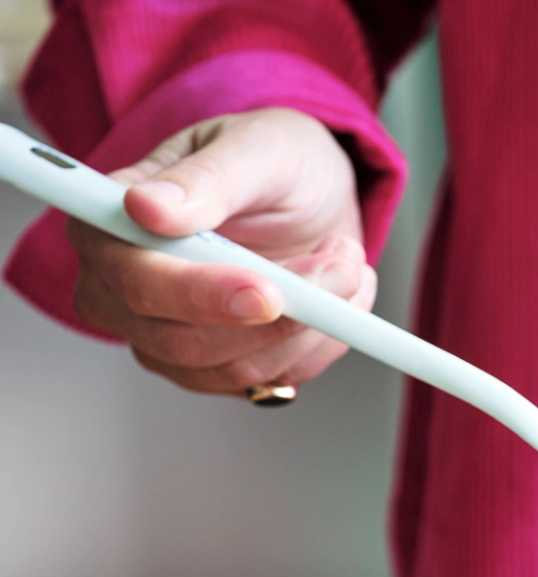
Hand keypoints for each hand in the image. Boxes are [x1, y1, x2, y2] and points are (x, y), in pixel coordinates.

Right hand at [68, 107, 372, 394]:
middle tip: (339, 262)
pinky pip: (274, 381)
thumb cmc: (271, 161)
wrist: (311, 195)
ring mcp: (167, 340)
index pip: (135, 282)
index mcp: (110, 229)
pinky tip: (334, 297)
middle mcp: (124, 293)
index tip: (267, 292)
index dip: (200, 295)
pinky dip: (320, 342)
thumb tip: (145, 208)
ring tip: (342, 261)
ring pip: (237, 369)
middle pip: (182, 343)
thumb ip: (206, 180)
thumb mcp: (255, 149)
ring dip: (310, 325)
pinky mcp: (218, 369)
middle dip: (278, 314)